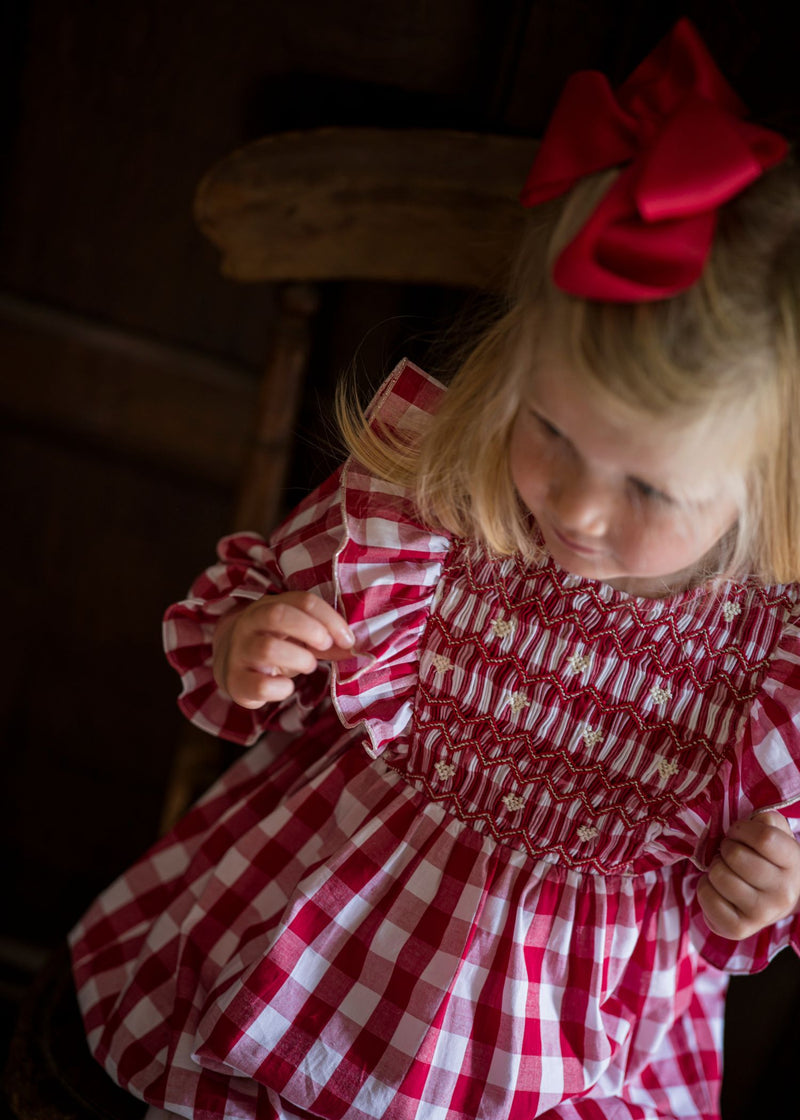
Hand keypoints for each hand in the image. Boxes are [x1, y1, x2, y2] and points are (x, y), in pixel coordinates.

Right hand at [212, 591, 354, 708]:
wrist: (231, 664)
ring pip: (268, 648)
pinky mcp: (236, 681)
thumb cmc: (274, 645)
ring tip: (308, 666)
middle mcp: (250, 624)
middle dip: (310, 630)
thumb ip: (326, 642)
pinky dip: (281, 688)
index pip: (302, 600)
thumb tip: (356, 651)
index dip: (330, 619)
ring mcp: (240, 651)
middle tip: (326, 646)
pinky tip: (286, 687)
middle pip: (278, 615)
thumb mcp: (299, 637)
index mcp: (269, 606)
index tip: (348, 639)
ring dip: (299, 659)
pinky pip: (260, 685)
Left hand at [697, 811, 799, 939]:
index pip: (764, 837)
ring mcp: (762, 914)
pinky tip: (717, 889)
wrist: (772, 898)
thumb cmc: (767, 857)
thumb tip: (748, 820)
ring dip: (714, 867)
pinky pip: (707, 897)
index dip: (741, 829)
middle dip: (725, 848)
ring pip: (719, 875)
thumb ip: (764, 818)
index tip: (737, 833)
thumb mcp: (774, 832)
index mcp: (793, 862)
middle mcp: (783, 892)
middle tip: (729, 854)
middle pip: (736, 856)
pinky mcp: (739, 929)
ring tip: (725, 870)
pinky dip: (704, 887)